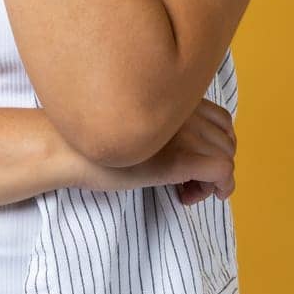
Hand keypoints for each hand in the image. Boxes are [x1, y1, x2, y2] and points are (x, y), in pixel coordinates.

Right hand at [64, 98, 236, 205]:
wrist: (66, 149)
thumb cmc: (91, 140)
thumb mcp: (134, 125)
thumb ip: (161, 125)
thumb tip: (186, 150)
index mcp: (173, 97)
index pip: (221, 120)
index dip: (214, 146)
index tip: (191, 165)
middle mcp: (184, 110)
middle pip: (227, 141)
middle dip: (215, 165)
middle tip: (186, 183)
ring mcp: (184, 133)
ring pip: (227, 158)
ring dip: (213, 181)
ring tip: (183, 190)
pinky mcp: (180, 159)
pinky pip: (222, 173)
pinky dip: (218, 189)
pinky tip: (188, 196)